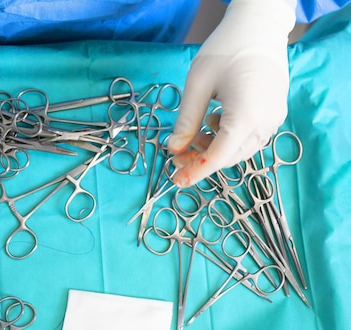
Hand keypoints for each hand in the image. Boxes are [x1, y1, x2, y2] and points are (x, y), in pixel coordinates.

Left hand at [169, 0, 295, 187]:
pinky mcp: (275, 113)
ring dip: (214, 149)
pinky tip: (214, 122)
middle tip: (176, 154)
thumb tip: (174, 148)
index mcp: (245, 116)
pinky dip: (229, 139)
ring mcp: (274, 119)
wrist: (260, 28)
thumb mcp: (197, 85)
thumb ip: (186, 121)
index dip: (195, 172)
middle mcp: (265, 123)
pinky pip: (250, 138)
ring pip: (240, 150)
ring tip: (194, 134)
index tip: (175, 181)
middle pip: (229, 157)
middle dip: (201, 160)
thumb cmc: (225, 50)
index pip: (218, 157)